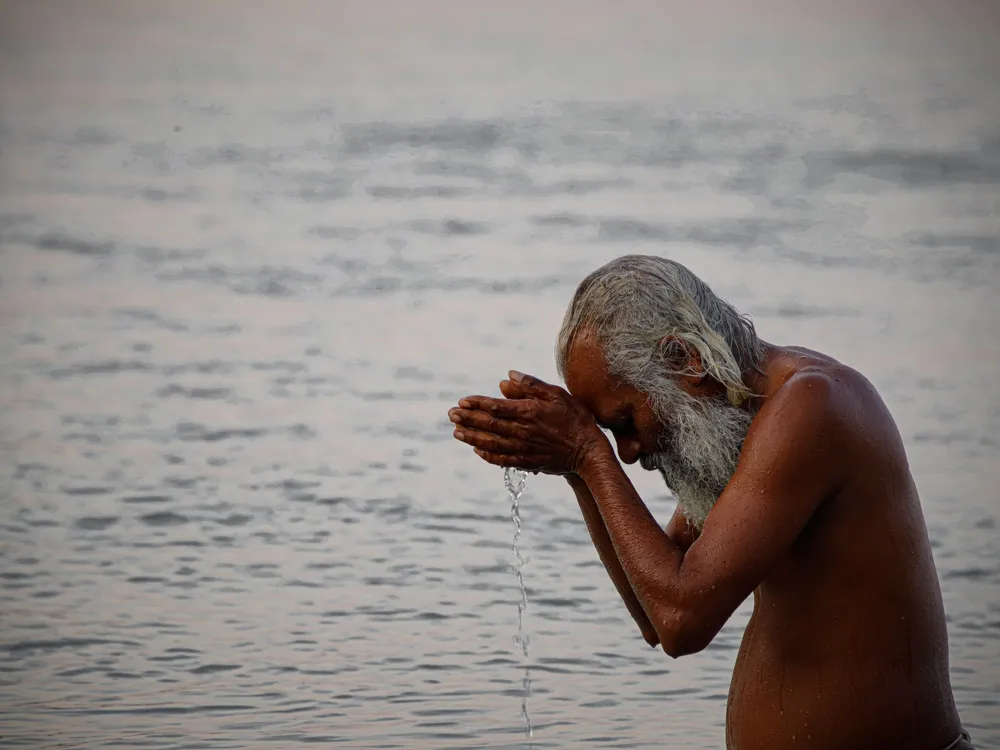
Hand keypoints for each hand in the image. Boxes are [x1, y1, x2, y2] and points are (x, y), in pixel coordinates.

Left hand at [448, 370, 608, 474]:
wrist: (589, 452)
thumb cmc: (575, 418)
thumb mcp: (557, 395)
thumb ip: (531, 385)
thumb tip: (507, 377)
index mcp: (529, 412)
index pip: (496, 407)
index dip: (477, 404)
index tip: (462, 401)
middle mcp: (523, 431)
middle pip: (488, 425)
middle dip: (467, 419)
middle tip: (451, 415)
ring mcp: (523, 449)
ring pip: (491, 443)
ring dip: (471, 437)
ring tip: (456, 432)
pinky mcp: (526, 462)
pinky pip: (501, 460)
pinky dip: (487, 455)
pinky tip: (477, 450)